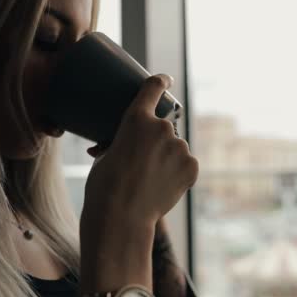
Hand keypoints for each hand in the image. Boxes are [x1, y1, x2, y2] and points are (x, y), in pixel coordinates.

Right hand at [81, 74, 197, 227]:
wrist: (121, 215)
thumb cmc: (104, 186)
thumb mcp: (107, 154)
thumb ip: (124, 142)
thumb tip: (124, 146)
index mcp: (136, 118)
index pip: (153, 88)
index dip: (161, 82)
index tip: (167, 80)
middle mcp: (162, 128)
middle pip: (163, 129)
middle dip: (155, 143)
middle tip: (141, 166)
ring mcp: (180, 147)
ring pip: (175, 149)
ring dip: (166, 159)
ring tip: (149, 182)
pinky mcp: (192, 166)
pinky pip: (186, 165)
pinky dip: (177, 174)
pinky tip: (162, 187)